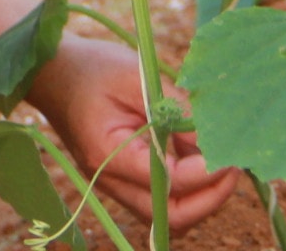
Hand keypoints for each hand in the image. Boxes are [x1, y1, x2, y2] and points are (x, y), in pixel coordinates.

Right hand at [29, 37, 237, 232]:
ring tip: (220, 160)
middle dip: (211, 199)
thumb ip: (174, 107)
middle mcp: (111, 180)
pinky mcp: (123, 178)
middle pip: (171, 217)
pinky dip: (187, 187)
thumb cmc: (91, 67)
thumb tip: (214, 138)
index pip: (168, 184)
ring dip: (202, 197)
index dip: (205, 174)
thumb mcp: (137, 77)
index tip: (229, 151)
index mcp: (109, 155)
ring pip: (169, 215)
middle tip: (234, 166)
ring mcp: (116, 183)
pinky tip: (199, 155)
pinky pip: (161, 198)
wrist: (51, 71)